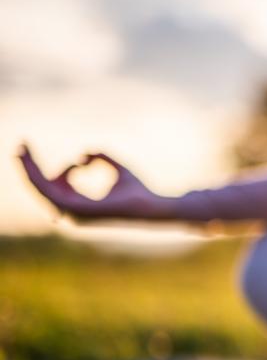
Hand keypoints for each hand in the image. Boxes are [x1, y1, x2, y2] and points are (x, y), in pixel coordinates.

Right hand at [17, 143, 173, 220]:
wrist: (151, 204)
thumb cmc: (137, 190)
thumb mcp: (117, 167)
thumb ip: (100, 157)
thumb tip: (83, 154)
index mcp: (80, 205)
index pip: (56, 186)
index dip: (53, 168)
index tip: (56, 154)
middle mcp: (73, 212)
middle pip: (42, 188)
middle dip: (28, 168)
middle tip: (21, 146)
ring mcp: (73, 213)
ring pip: (41, 189)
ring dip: (29, 168)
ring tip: (22, 150)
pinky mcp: (76, 209)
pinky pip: (49, 191)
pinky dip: (37, 175)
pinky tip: (32, 160)